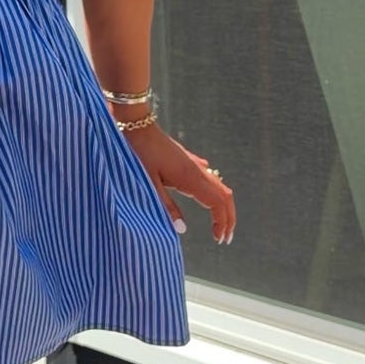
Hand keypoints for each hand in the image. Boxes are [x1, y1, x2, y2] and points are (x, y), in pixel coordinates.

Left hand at [123, 124, 235, 244]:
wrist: (135, 124)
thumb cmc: (139, 153)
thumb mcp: (148, 183)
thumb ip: (165, 206)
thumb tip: (182, 230)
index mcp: (190, 178)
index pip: (218, 203)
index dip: (223, 222)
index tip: (220, 239)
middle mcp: (197, 171)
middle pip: (225, 196)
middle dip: (229, 217)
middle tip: (225, 238)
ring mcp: (193, 164)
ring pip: (219, 186)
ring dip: (222, 206)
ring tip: (218, 224)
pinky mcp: (186, 160)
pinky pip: (208, 177)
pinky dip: (213, 193)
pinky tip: (204, 198)